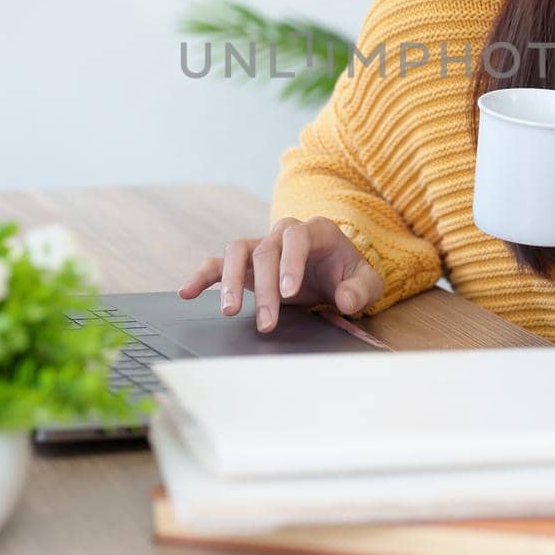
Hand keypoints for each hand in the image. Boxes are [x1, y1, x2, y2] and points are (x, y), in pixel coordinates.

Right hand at [178, 216, 383, 332]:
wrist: (334, 270)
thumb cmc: (348, 274)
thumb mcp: (366, 282)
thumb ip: (361, 289)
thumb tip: (345, 300)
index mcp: (315, 231)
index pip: (297, 238)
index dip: (291, 263)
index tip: (290, 292)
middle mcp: (284, 233)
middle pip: (266, 251)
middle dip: (265, 289)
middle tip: (267, 323)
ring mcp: (262, 245)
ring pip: (238, 252)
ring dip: (231, 281)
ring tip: (230, 311)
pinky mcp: (246, 262)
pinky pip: (219, 262)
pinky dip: (204, 275)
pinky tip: (188, 292)